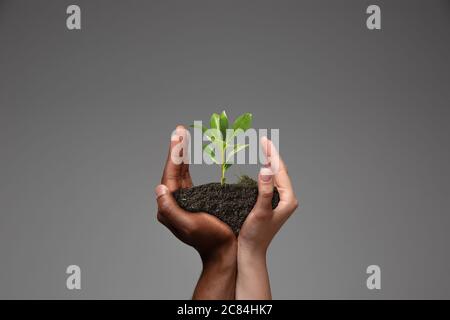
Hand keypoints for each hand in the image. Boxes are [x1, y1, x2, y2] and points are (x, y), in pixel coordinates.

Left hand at [155, 125, 236, 298]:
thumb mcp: (188, 225)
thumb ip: (171, 209)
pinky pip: (187, 178)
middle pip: (173, 170)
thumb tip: (159, 189)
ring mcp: (183, 200)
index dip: (174, 154)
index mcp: (170, 207)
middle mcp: (173, 202)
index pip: (170, 175)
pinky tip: (187, 156)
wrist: (224, 250)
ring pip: (179, 172)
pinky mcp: (193, 199)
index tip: (178, 135)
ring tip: (182, 135)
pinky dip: (186, 165)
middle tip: (180, 129)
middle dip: (176, 149)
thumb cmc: (210, 238)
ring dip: (180, 154)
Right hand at [236, 136, 297, 298]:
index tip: (265, 141)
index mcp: (288, 199)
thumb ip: (264, 190)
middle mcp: (286, 199)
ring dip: (269, 163)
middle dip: (271, 155)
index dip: (272, 154)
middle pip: (279, 172)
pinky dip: (265, 173)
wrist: (250, 251)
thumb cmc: (255, 235)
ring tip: (263, 149)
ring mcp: (279, 202)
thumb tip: (266, 169)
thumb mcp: (260, 211)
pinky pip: (269, 183)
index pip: (280, 171)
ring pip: (275, 177)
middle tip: (263, 140)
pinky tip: (260, 168)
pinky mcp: (271, 204)